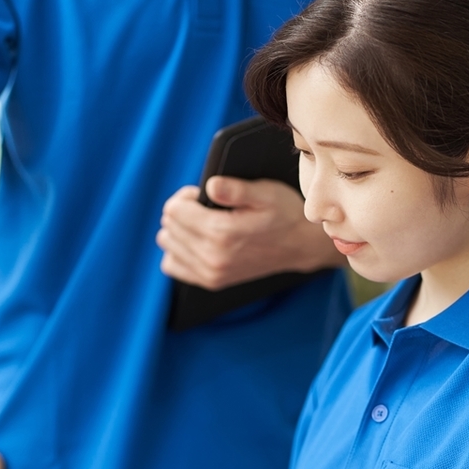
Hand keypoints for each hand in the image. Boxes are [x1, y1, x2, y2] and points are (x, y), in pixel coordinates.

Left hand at [157, 177, 340, 289]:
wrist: (300, 245)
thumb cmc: (283, 213)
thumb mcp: (265, 192)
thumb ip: (235, 188)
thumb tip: (210, 186)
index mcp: (221, 233)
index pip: (174, 210)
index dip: (185, 196)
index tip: (201, 194)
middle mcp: (212, 257)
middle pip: (169, 226)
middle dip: (182, 211)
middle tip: (205, 207)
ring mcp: (210, 273)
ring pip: (168, 244)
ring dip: (179, 230)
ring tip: (202, 223)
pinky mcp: (211, 281)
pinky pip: (172, 265)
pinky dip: (179, 251)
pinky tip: (196, 241)